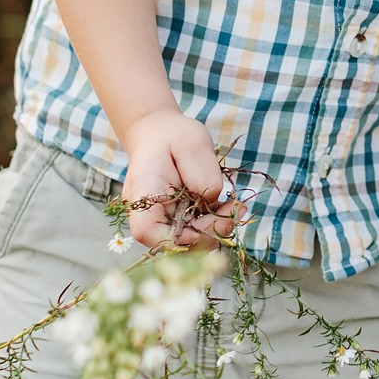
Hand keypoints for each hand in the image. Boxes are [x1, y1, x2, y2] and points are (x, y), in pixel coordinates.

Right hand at [118, 109, 242, 250]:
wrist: (159, 135)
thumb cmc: (173, 135)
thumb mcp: (193, 142)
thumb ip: (202, 173)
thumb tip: (211, 201)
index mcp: (143, 191)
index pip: (148, 231)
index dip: (178, 237)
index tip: (207, 221)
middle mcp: (145, 213)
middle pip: (172, 242)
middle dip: (208, 232)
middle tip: (234, 209)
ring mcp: (159, 221)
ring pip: (186, 242)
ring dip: (214, 229)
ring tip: (234, 206)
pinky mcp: (174, 222)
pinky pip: (193, 233)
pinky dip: (213, 225)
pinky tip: (228, 207)